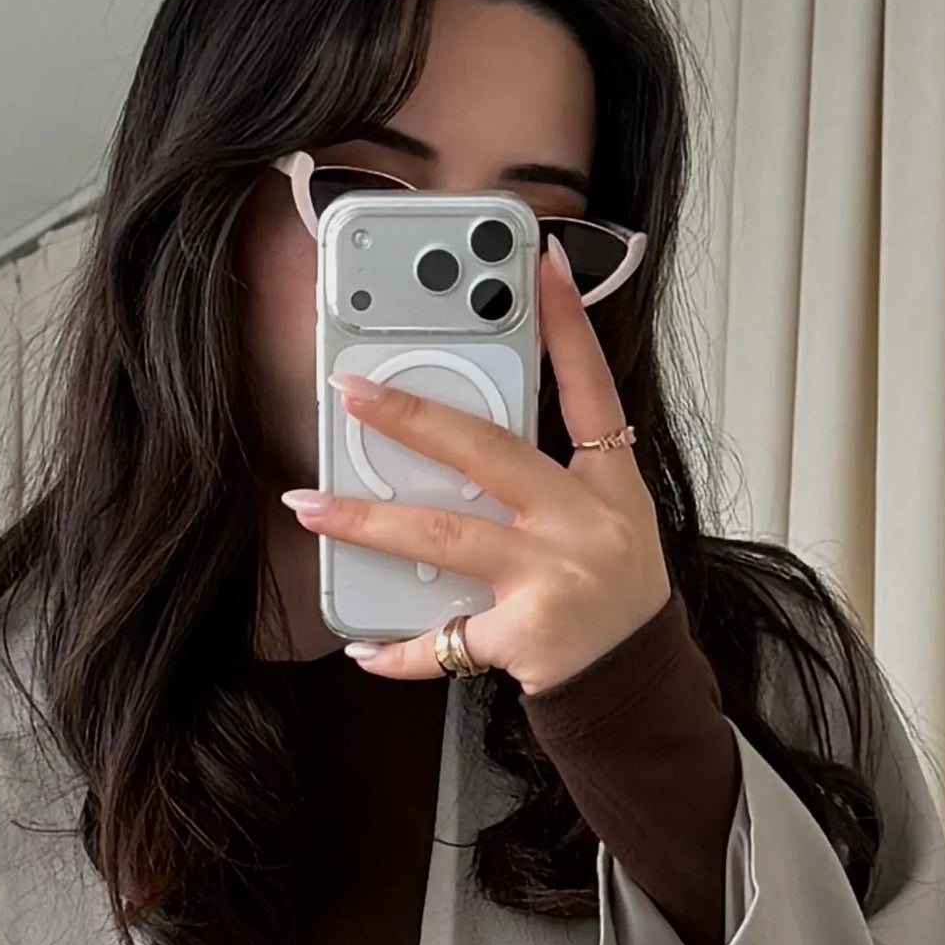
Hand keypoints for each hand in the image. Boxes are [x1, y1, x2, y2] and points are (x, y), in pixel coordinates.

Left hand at [281, 234, 667, 693]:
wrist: (636, 681)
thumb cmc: (612, 592)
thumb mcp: (607, 516)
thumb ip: (551, 472)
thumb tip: (463, 429)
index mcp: (609, 483)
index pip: (590, 388)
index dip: (569, 323)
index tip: (543, 263)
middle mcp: (583, 522)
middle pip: (489, 453)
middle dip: (413, 417)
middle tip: (352, 391)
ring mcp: (554, 578)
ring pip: (444, 536)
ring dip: (367, 522)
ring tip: (309, 504)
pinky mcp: (526, 637)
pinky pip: (445, 641)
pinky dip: (399, 650)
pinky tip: (361, 645)